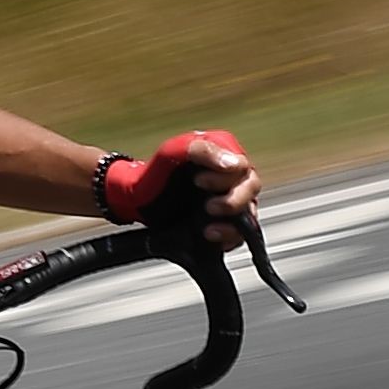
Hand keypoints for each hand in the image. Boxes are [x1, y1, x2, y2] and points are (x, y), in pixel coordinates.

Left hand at [98, 128, 261, 246]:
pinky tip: (211, 237)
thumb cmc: (154, 173)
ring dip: (232, 223)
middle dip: (233, 201)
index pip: (242, 165)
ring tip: (208, 230)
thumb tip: (232, 164)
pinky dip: (229, 238)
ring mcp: (229, 200)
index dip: (226, 177)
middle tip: (209, 207)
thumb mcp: (172, 151)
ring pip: (249, 212)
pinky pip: (239, 233)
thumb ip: (202, 150)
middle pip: (251, 189)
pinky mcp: (224, 223)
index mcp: (223, 154)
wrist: (137, 201)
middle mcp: (231, 177)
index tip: (199, 182)